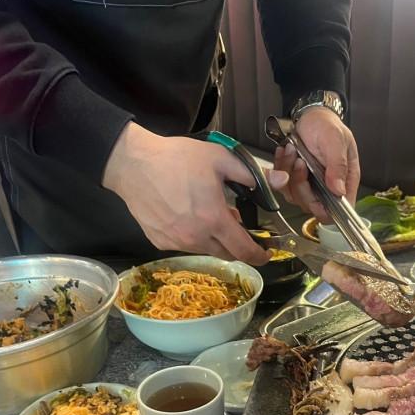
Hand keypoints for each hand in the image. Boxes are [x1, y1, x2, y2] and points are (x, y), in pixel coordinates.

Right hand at [103, 122, 287, 263]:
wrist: (133, 164)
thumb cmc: (176, 158)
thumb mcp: (220, 158)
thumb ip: (253, 174)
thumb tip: (281, 182)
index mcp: (214, 220)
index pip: (244, 250)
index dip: (259, 255)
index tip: (266, 253)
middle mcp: (196, 238)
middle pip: (226, 254)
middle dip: (237, 245)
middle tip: (237, 227)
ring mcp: (176, 242)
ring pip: (206, 250)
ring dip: (215, 240)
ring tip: (210, 216)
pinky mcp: (160, 242)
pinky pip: (184, 246)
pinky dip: (193, 236)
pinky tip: (188, 216)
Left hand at [273, 107, 359, 220]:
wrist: (310, 115)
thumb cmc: (327, 126)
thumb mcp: (336, 140)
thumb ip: (338, 165)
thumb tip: (339, 190)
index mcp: (345, 181)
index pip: (338, 210)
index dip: (326, 210)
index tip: (314, 198)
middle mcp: (327, 187)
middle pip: (312, 205)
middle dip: (302, 186)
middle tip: (301, 162)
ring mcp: (309, 185)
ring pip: (294, 196)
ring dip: (290, 174)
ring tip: (293, 151)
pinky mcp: (294, 180)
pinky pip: (282, 185)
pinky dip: (280, 168)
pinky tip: (286, 152)